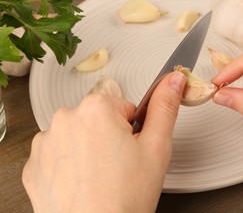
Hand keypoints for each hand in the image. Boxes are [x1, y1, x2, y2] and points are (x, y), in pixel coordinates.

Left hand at [22, 71, 185, 211]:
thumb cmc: (124, 197)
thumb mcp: (156, 146)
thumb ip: (165, 107)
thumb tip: (173, 80)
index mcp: (96, 109)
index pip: (125, 109)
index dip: (134, 132)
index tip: (132, 152)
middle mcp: (65, 119)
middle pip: (100, 120)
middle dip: (111, 139)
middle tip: (119, 167)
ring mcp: (45, 143)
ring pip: (79, 137)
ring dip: (89, 151)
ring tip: (101, 178)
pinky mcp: (34, 165)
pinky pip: (59, 155)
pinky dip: (70, 167)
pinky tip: (83, 184)